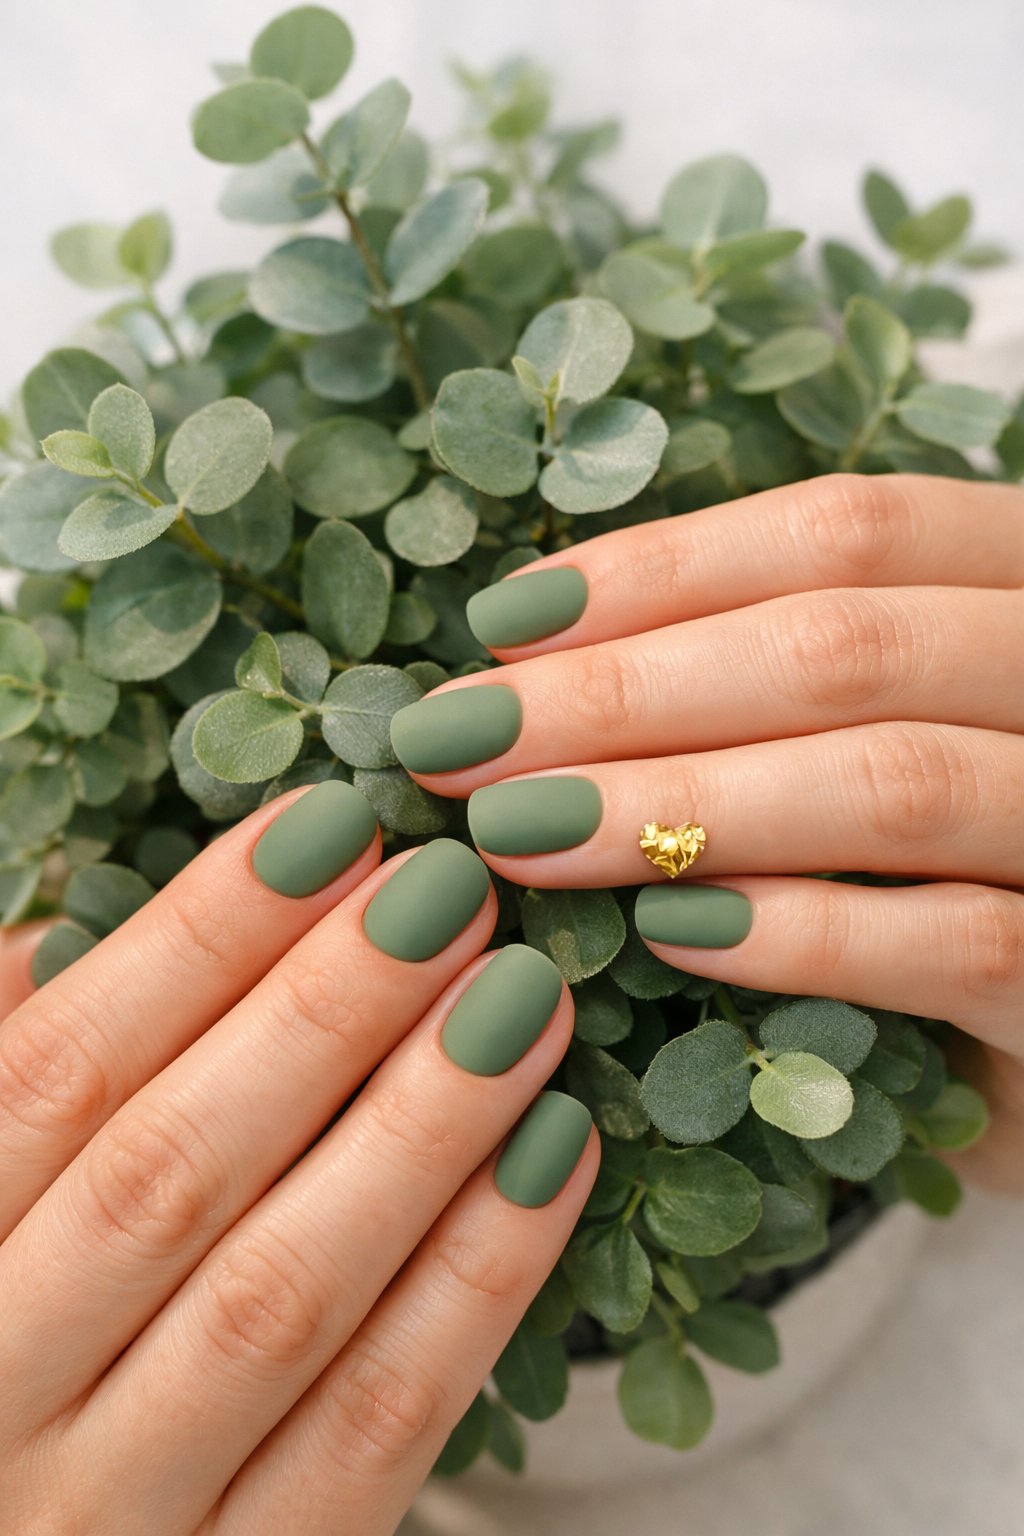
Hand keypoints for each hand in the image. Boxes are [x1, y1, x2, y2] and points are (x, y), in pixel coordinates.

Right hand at [0, 784, 596, 1533]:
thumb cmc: (12, 1359)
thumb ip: (5, 1094)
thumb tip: (59, 935)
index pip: (57, 1074)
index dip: (195, 938)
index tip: (329, 826)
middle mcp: (1, 1394)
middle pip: (171, 1173)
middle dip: (319, 1014)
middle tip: (448, 888)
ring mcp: (124, 1511)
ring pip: (284, 1297)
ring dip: (421, 1128)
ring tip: (524, 994)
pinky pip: (378, 1427)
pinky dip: (476, 1280)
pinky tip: (554, 1149)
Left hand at [390, 472, 1023, 1191]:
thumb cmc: (949, 872)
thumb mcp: (875, 737)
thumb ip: (767, 683)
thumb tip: (536, 660)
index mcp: (1020, 589)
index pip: (847, 532)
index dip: (661, 570)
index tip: (502, 622)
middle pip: (845, 647)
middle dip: (626, 690)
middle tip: (458, 740)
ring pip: (895, 784)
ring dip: (679, 806)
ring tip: (515, 830)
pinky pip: (959, 945)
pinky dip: (804, 935)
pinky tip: (666, 931)